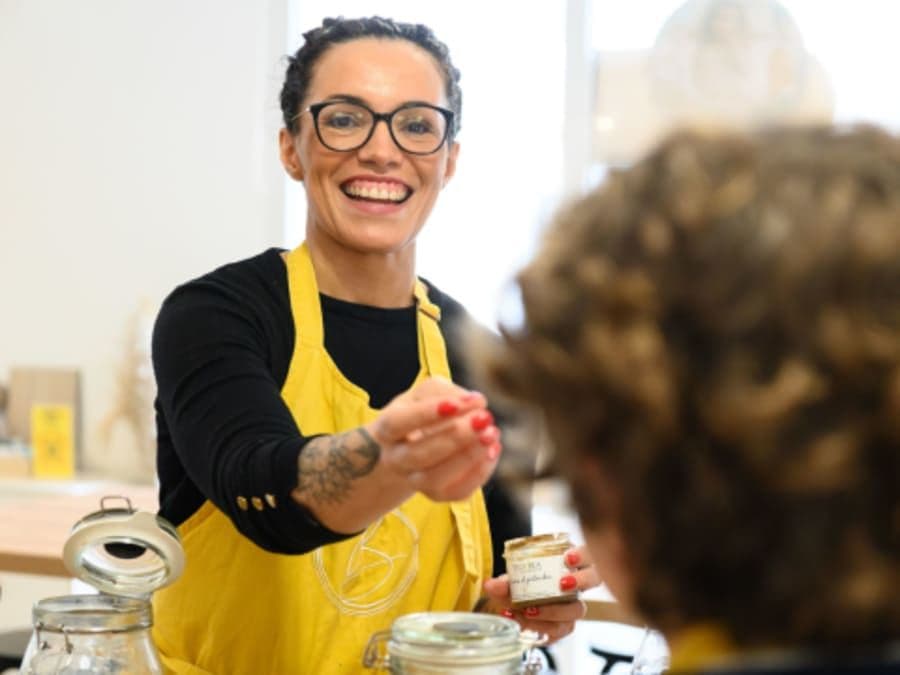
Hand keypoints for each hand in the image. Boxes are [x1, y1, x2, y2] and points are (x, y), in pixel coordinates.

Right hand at [368, 376, 502, 501]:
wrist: (412, 445)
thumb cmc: (421, 412)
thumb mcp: (425, 393)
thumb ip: (446, 391)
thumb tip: (476, 402)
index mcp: (387, 429)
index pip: (398, 423)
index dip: (426, 414)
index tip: (455, 404)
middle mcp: (396, 459)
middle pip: (418, 454)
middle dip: (455, 437)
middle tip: (485, 418)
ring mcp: (415, 481)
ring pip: (436, 478)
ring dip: (468, 457)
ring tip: (492, 433)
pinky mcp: (438, 495)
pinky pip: (458, 492)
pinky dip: (479, 472)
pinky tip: (493, 448)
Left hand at [479, 545, 599, 643]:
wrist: (513, 604)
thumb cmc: (520, 583)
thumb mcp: (512, 578)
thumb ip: (504, 582)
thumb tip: (491, 585)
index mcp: (570, 562)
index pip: (588, 553)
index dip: (584, 555)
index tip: (568, 557)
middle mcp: (577, 584)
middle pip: (593, 581)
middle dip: (580, 581)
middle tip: (561, 584)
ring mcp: (572, 608)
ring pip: (575, 611)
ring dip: (552, 611)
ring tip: (529, 609)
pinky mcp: (562, 628)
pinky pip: (558, 632)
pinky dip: (538, 629)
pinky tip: (522, 625)